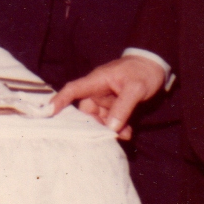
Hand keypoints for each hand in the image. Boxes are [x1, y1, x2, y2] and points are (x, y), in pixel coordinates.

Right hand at [49, 55, 165, 138]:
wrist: (155, 67)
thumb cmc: (142, 72)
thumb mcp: (135, 88)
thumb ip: (123, 108)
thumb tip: (111, 128)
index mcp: (97, 81)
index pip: (73, 90)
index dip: (59, 101)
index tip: (48, 113)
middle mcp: (97, 91)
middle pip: (86, 111)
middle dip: (94, 125)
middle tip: (106, 136)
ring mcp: (106, 99)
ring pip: (99, 119)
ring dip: (109, 129)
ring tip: (124, 135)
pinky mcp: (115, 106)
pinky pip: (111, 120)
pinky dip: (118, 128)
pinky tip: (128, 133)